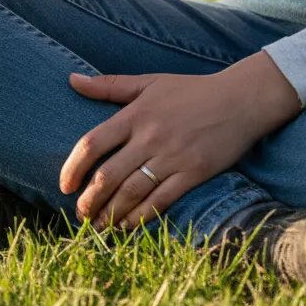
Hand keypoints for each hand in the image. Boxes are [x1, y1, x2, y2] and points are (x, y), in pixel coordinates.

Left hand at [59, 52, 301, 229]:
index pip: (93, 143)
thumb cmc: (191, 90)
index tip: (64, 185)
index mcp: (134, 115)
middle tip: (79, 213)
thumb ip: (109, 85)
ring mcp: (172, 157)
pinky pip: (162, 200)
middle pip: (109, 175)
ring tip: (98, 224)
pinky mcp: (194, 173)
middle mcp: (150, 138)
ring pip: (132, 192)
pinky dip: (141, 216)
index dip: (73, 167)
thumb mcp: (149, 82)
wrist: (241, 99)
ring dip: (111, 212)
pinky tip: (127, 225)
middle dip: (90, 199)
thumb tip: (72, 80)